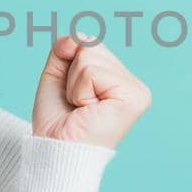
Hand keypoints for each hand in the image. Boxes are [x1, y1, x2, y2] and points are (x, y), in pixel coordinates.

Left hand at [31, 32, 151, 149]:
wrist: (54, 154)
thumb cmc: (57, 124)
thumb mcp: (57, 77)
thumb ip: (65, 49)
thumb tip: (75, 37)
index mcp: (119, 80)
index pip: (88, 45)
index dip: (69, 68)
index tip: (74, 99)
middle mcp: (133, 85)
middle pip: (90, 46)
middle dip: (71, 76)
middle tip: (77, 106)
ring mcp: (136, 90)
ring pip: (88, 56)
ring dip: (73, 85)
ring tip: (81, 110)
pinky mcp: (133, 97)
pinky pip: (90, 71)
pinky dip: (78, 91)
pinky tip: (87, 112)